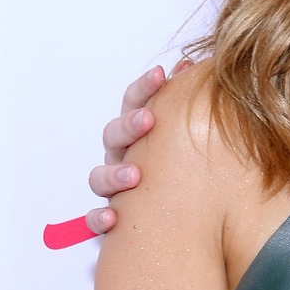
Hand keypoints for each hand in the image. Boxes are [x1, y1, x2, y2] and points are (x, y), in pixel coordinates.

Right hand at [86, 63, 189, 234]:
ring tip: (134, 176)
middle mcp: (122, 157)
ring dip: (114, 174)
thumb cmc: (186, 172)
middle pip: (114, 135)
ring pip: (100, 177)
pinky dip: (98, 219)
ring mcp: (113, 188)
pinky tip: (112, 219)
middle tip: (148, 120)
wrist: (184, 223)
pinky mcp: (109, 220)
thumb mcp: (191, 138)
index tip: (160, 74)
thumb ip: (189, 106)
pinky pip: (94, 220)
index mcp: (140, 134)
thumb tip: (195, 65)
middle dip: (129, 125)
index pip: (135, 103)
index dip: (144, 88)